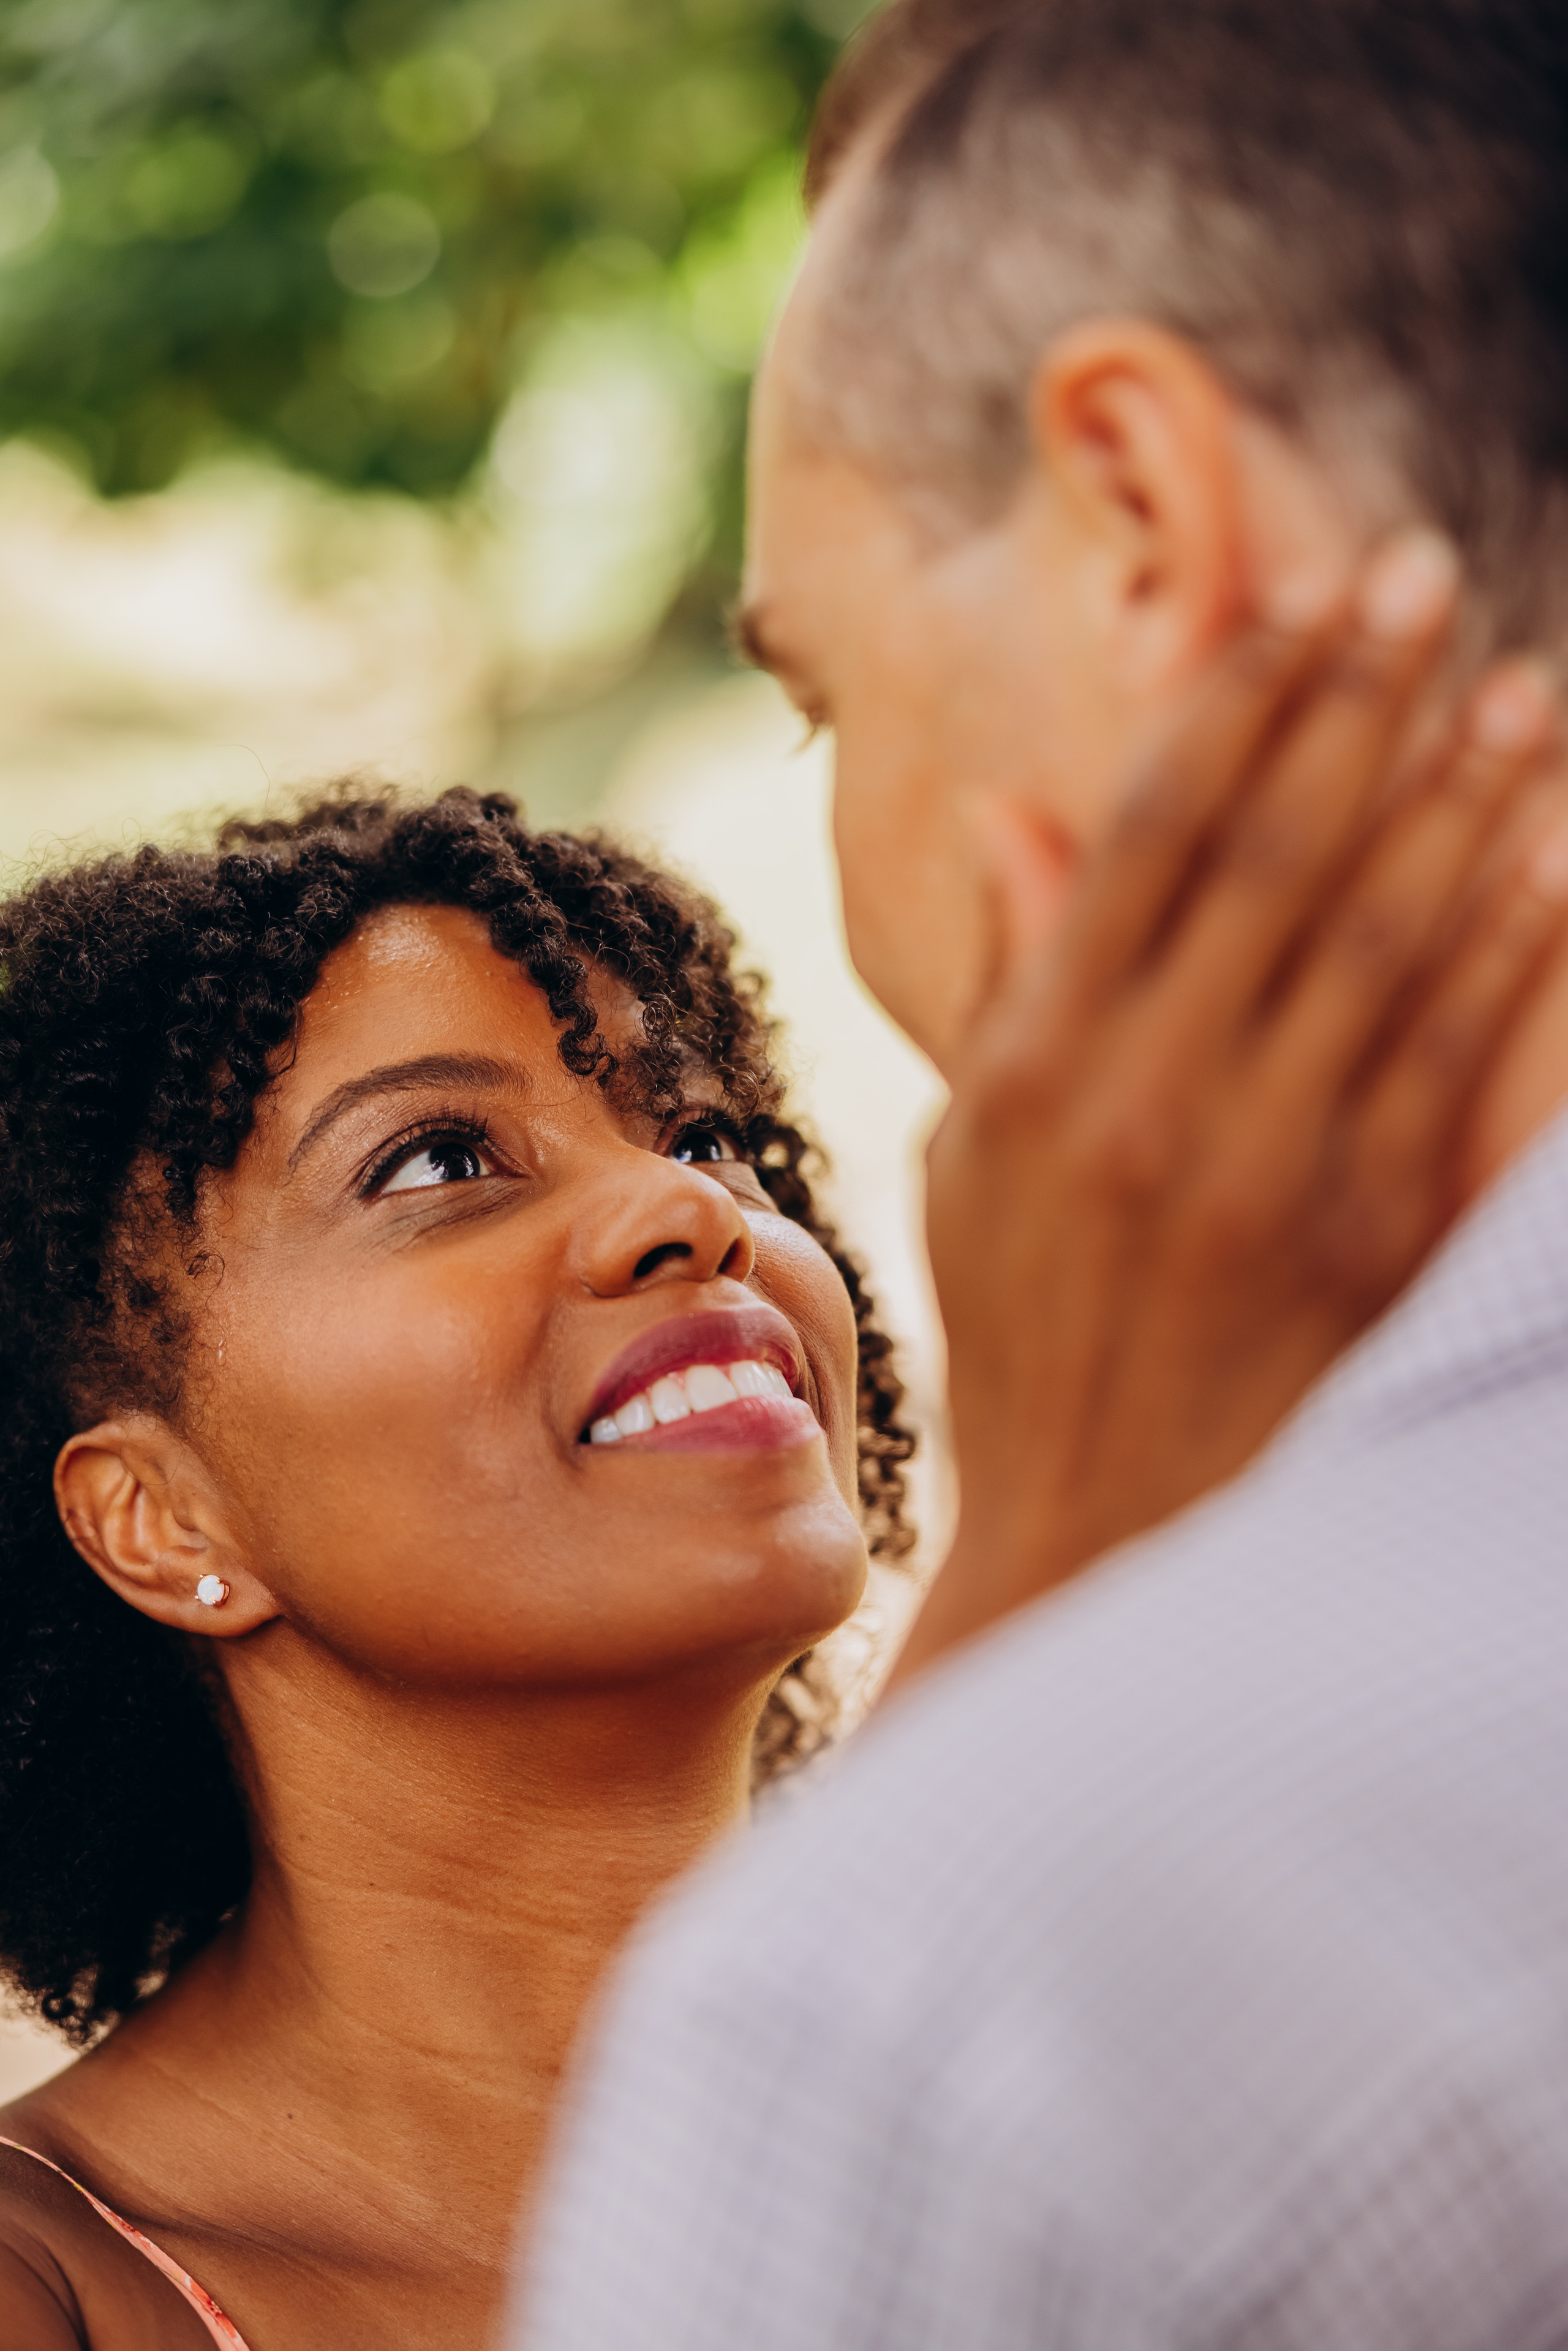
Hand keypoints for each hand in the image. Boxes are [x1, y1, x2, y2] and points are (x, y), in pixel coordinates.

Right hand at [902, 533, 1567, 1680]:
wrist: (1099, 1530)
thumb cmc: (1023, 1329)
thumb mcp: (968, 1159)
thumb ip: (1013, 984)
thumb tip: (1013, 816)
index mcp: (1034, 1067)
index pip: (1149, 833)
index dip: (1234, 700)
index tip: (1300, 597)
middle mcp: (1144, 1102)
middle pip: (1274, 855)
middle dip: (1357, 701)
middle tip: (1422, 576)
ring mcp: (1261, 1172)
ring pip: (1379, 938)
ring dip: (1455, 800)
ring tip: (1512, 690)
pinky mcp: (1364, 1241)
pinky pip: (1449, 1060)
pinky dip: (1505, 951)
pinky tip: (1546, 857)